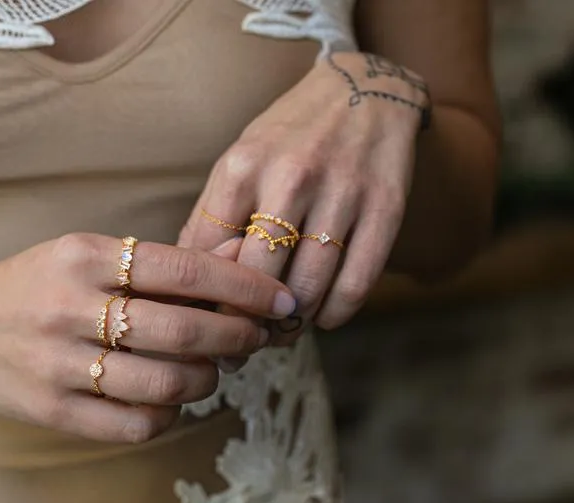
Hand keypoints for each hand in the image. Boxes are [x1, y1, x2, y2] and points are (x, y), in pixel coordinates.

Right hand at [0, 234, 295, 442]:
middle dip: (238, 336)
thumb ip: (162, 262)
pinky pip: (136, 424)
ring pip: (166, 383)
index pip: (185, 269)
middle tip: (256, 337)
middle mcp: (68, 307)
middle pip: (183, 330)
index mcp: (84, 256)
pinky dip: (171, 413)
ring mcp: (57, 364)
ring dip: (208, 378)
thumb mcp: (90, 254)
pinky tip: (171, 396)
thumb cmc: (39, 283)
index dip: (244, 288)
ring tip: (213, 367)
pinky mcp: (52, 411)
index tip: (281, 301)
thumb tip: (241, 262)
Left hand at [179, 52, 429, 344]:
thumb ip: (214, 214)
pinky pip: (356, 283)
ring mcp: (342, 193)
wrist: (364, 90)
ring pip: (308, 288)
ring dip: (294, 323)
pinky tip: (326, 315)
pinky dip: (336, 314)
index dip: (204, 298)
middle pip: (256, 279)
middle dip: (247, 322)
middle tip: (246, 340)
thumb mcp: (241, 159)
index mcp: (243, 166)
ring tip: (285, 328)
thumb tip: (188, 278)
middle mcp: (291, 178)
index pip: (208, 254)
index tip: (207, 321)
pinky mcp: (385, 208)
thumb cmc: (291, 135)